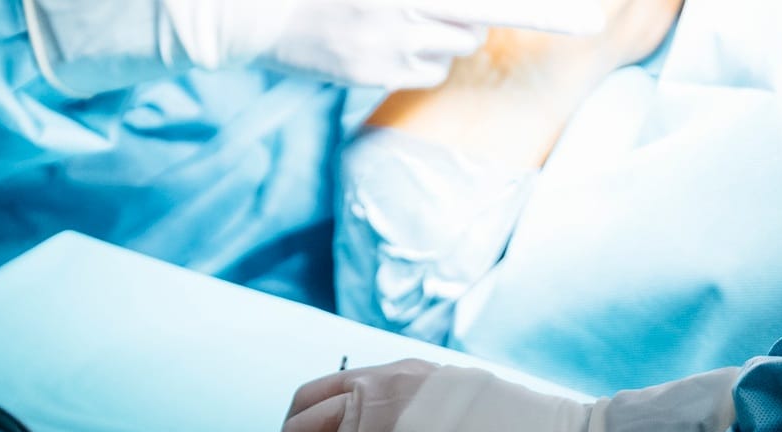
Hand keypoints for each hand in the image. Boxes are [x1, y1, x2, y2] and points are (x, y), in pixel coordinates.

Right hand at [247, 2, 488, 87]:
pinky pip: (431, 73)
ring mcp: (385, 42)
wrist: (258, 17)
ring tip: (428, 28)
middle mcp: (395, 7)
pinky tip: (410, 50)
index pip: (467, 1)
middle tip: (456, 13)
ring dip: (455, 38)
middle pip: (472, 19)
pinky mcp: (374, 74)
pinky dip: (432, 62)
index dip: (500, 7)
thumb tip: (457, 5)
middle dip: (474, 16)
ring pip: (458, 46)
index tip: (524, 10)